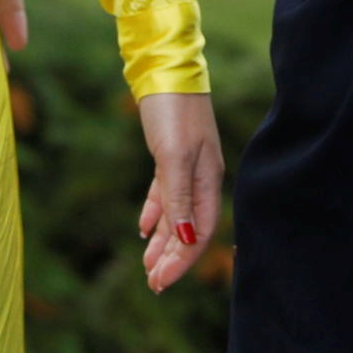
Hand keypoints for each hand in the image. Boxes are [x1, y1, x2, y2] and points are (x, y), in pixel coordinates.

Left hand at [134, 89, 224, 292]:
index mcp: (207, 180)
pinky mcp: (169, 154)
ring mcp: (185, 165)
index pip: (199, 232)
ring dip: (162, 240)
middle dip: (172, 258)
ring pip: (175, 213)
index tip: (162, 282)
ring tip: (147, 265)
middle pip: (188, 228)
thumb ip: (179, 198)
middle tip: (153, 284)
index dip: (182, 260)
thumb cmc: (173, 111)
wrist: (164, 68)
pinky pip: (164, 194)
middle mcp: (200, 177)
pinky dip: (155, 212)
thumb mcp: (174, 156)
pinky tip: (144, 228)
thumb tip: (186, 239)